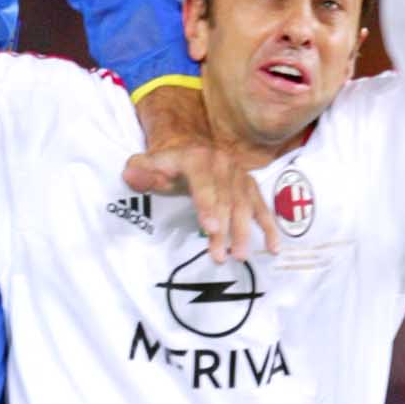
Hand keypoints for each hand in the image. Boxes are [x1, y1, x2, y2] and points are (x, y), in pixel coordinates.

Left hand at [125, 84, 278, 260]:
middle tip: (221, 256)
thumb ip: (140, 171)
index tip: (210, 229)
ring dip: (245, 232)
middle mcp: (222, 163)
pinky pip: (261, 206)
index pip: (204, 184)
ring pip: (245, 205)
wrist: (186, 147)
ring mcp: (239, 174)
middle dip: (225, 229)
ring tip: (240, 256)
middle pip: (226, 200)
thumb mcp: (148, 165)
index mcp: (197, 158)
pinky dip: (269, 226)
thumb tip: (131, 174)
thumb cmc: (165, 164)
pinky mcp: (249, 185)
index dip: (207, 206)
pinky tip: (274, 247)